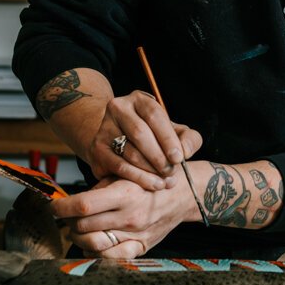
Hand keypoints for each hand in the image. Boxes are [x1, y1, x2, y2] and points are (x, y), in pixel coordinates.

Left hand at [53, 175, 195, 258]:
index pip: (82, 206)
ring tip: (78, 229)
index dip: (61, 208)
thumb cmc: (149, 181)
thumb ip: (99, 189)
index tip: (54, 207)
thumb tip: (72, 203)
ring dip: (79, 237)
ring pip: (93, 244)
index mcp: (124, 193)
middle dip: (69, 222)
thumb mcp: (125, 174)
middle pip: (83, 226)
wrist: (182, 194)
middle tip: (68, 216)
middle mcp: (130, 216)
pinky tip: (93, 244)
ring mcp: (136, 234)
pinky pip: (112, 258)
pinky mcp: (141, 246)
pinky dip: (96, 253)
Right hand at [85, 90, 202, 189]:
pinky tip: (152, 185)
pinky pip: (119, 166)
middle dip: (159, 156)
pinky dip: (138, 178)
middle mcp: (118, 108)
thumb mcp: (174, 132)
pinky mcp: (97, 149)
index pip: (154, 115)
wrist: (119, 141)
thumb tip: (185, 151)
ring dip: (150, 170)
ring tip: (165, 181)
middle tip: (172, 172)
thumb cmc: (154, 136)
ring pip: (130, 152)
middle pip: (140, 133)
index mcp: (139, 99)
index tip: (179, 158)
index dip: (168, 138)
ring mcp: (104, 128)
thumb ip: (188, 138)